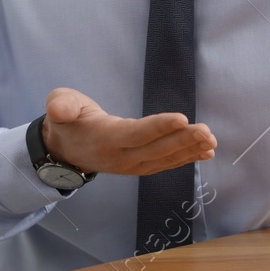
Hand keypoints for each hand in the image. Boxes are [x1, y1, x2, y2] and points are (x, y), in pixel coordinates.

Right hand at [42, 87, 215, 175]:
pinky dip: (186, 158)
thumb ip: (61, 106)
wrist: (65, 149)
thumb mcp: (59, 105)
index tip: (182, 119)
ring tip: (211, 141)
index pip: (134, 134)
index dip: (157, 128)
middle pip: (155, 150)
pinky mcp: (140, 165)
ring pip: (163, 159)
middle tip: (207, 132)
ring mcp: (131, 165)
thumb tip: (58, 109)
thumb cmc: (67, 120)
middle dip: (182, 141)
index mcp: (103, 138)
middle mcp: (120, 157)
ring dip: (189, 151)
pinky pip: (165, 163)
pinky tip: (206, 152)